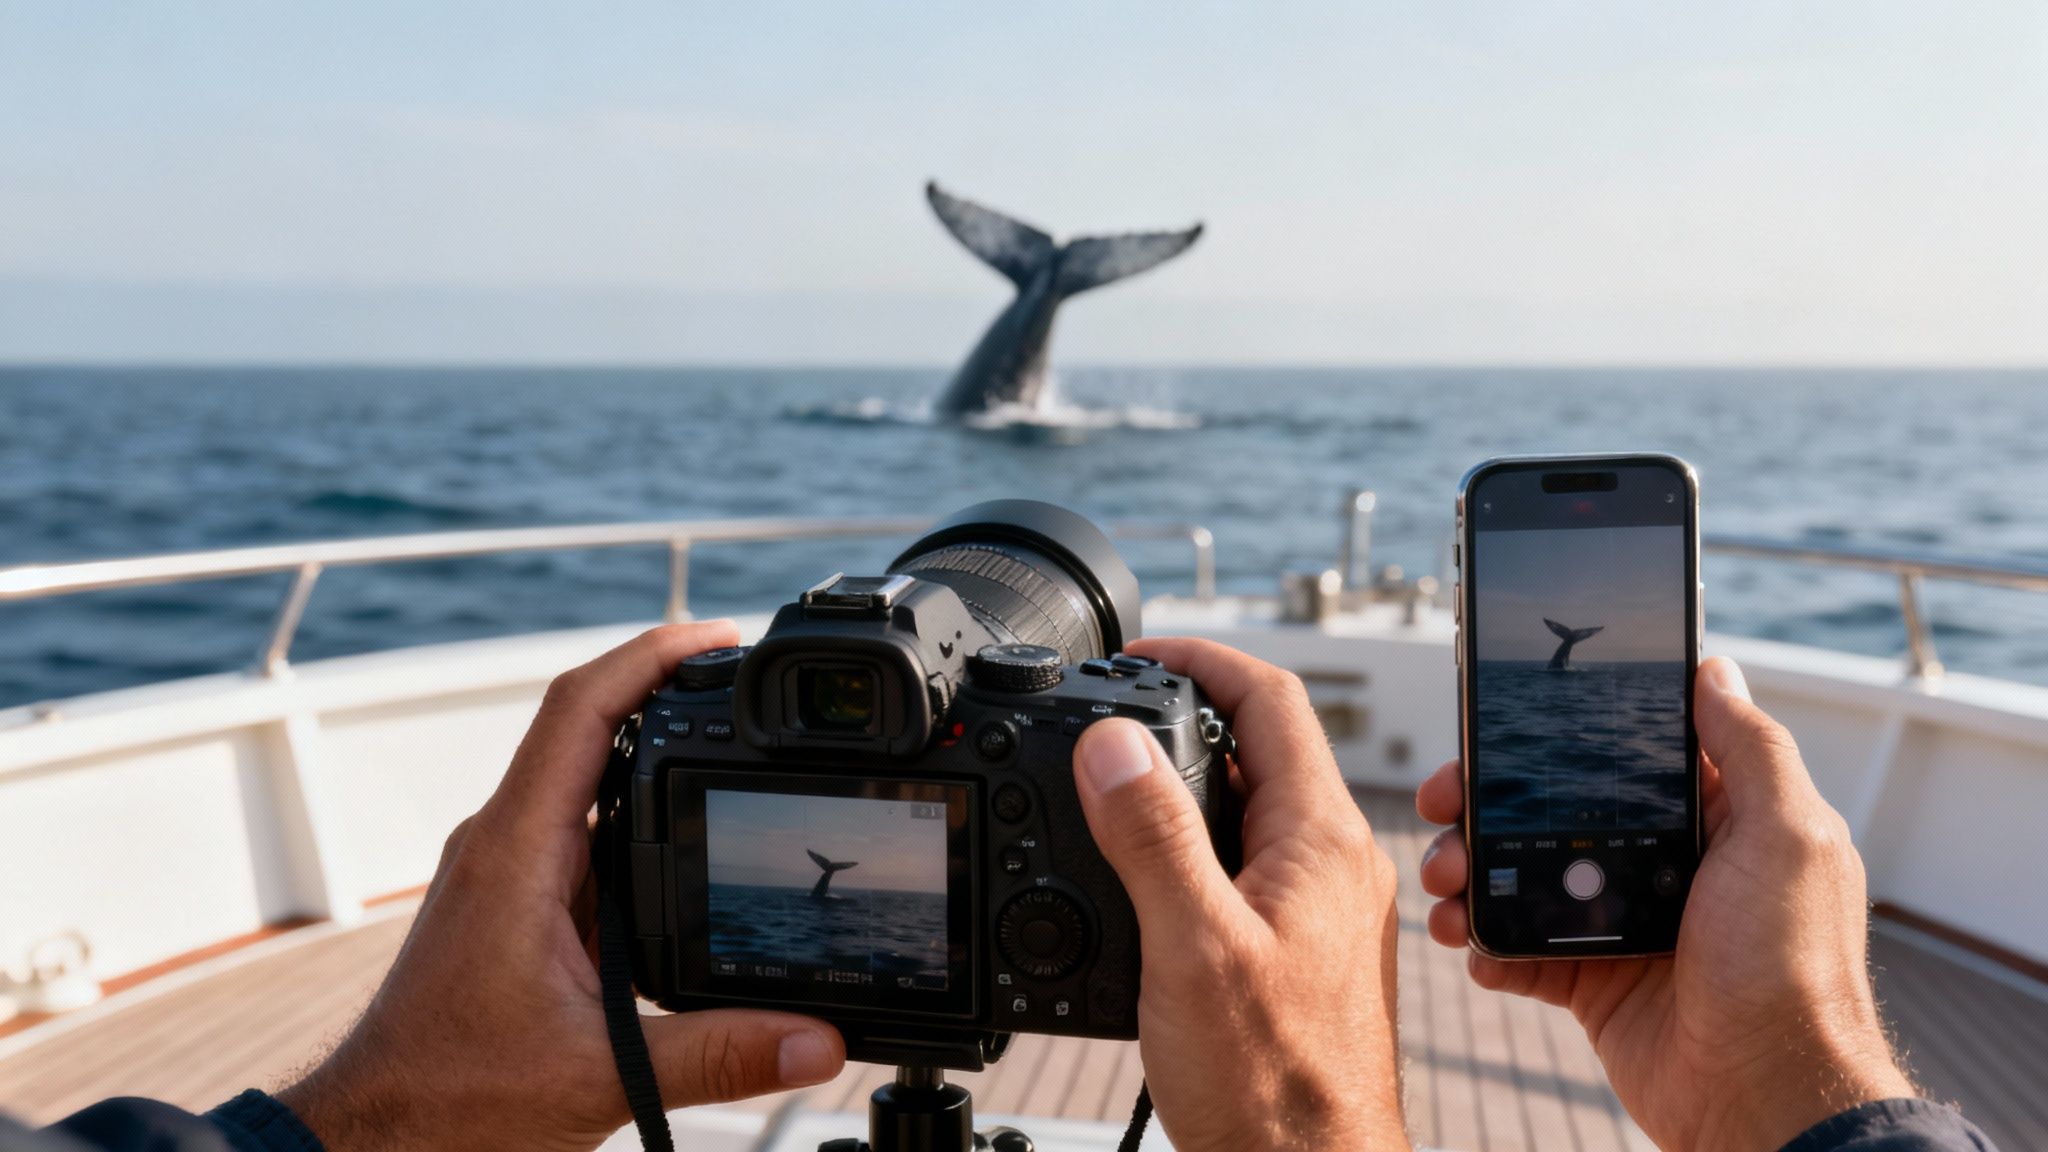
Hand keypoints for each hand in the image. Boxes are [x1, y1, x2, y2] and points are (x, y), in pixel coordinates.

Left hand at [277, 622, 845, 1150]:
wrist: (379, 1133)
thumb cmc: (449, 1099)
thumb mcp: (598, 1078)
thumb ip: (716, 1056)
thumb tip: (818, 1039)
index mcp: (515, 853)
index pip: (577, 709)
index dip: (649, 655)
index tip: (717, 635)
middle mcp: (507, 842)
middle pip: (588, 723)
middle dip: (669, 686)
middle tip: (749, 678)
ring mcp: (510, 867)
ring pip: (588, 775)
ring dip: (656, 749)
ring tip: (738, 741)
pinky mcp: (520, 899)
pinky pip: (586, 826)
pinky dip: (643, 811)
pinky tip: (693, 833)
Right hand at [1071, 637, 1409, 1151]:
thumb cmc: (1272, 1084)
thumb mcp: (1194, 946)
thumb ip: (1152, 837)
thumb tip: (1112, 744)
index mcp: (1323, 840)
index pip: (1272, 700)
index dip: (1203, 657)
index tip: (1139, 649)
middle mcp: (1334, 864)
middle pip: (1261, 749)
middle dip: (1182, 718)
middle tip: (1106, 718)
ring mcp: (1321, 909)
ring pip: (1250, 811)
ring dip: (1182, 786)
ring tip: (1108, 792)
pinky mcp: (1300, 951)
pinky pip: (1244, 867)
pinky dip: (1190, 848)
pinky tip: (1142, 881)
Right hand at [1417, 656, 1914, 1151]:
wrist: (1765, 1096)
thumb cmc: (1793, 968)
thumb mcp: (1789, 838)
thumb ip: (1751, 750)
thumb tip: (1715, 670)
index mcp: (1710, 820)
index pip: (1619, 755)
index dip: (1555, 739)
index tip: (1496, 728)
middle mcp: (1660, 864)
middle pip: (1551, 811)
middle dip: (1484, 804)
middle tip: (1442, 805)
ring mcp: (1619, 923)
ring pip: (1521, 876)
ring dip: (1468, 873)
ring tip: (1442, 883)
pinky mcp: (1590, 982)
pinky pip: (1518, 950)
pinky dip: (1482, 943)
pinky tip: (1466, 941)